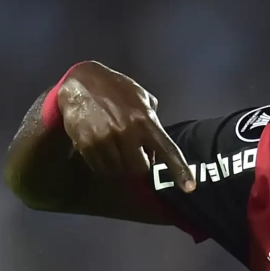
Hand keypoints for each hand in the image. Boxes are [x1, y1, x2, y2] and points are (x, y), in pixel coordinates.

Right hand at [58, 61, 195, 191]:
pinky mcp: (87, 145)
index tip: (189, 187)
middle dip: (139, 165)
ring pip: (119, 171)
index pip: (167, 150)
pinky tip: (102, 149)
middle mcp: (127, 132)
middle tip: (134, 154)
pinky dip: (104, 164)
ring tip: (116, 149)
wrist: (80, 82)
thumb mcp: (140, 96)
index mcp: (145, 120)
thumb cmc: (115, 88)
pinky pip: (100, 167)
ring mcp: (106, 140)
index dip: (179, 170)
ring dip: (120, 166)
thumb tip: (157, 139)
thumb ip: (152, 117)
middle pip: (140, 168)